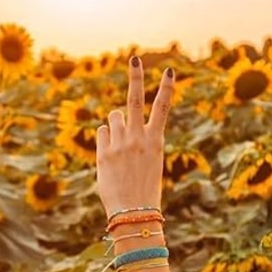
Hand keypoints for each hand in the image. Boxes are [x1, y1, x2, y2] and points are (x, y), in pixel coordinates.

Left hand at [95, 57, 174, 217]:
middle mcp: (137, 138)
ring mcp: (119, 144)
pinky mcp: (104, 152)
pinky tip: (110, 156)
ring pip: (113, 117)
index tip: (169, 71)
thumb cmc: (144, 192)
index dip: (166, 89)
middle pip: (134, 99)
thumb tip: (116, 126)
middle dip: (136, 77)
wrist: (133, 212)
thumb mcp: (149, 165)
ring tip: (119, 144)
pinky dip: (105, 139)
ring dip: (115, 124)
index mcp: (155, 141)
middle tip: (134, 58)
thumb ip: (137, 143)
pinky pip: (102, 133)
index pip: (162, 108)